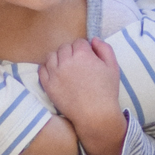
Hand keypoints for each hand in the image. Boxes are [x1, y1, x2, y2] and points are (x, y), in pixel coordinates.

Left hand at [39, 36, 125, 154]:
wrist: (95, 115)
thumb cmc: (107, 92)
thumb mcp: (113, 67)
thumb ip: (105, 49)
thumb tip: (93, 40)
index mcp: (82, 55)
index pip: (79, 42)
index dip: (85, 49)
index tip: (88, 57)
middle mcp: (66, 61)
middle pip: (64, 47)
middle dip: (72, 52)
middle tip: (78, 64)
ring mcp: (55, 73)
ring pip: (52, 56)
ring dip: (59, 58)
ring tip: (66, 67)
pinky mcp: (48, 85)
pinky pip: (42, 69)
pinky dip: (47, 68)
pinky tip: (56, 72)